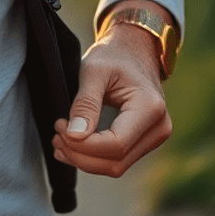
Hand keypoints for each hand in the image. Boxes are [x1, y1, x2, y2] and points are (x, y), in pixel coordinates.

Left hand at [52, 1, 172, 177]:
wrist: (133, 50)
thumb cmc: (114, 55)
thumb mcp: (94, 71)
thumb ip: (85, 104)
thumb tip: (74, 136)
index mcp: (150, 108)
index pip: (115, 144)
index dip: (83, 144)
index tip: (59, 126)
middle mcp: (159, 128)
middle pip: (116, 161)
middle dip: (81, 155)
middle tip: (56, 136)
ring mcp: (154, 137)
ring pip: (116, 165)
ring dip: (84, 160)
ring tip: (59, 141)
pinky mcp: (143, 141)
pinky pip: (118, 159)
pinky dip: (93, 158)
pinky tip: (72, 146)